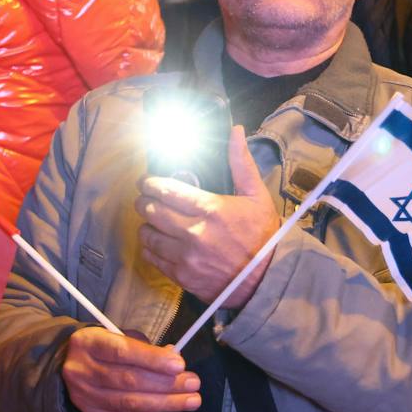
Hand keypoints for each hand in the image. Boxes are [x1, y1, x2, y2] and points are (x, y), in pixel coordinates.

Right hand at [60, 327, 199, 411]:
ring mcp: (84, 398)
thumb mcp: (119, 337)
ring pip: (130, 404)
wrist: (73, 369)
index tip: (179, 365)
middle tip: (193, 383)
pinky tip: (169, 405)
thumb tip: (174, 359)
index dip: (152, 359)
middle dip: (166, 384)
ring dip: (166, 403)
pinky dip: (152, 411)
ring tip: (191, 400)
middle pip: (128, 381)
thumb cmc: (105, 350)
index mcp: (87, 343)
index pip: (122, 351)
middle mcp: (80, 372)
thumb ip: (145, 347)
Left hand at [137, 126, 279, 306]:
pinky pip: (153, 259)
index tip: (146, 182)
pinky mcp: (182, 276)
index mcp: (210, 208)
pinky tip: (158, 243)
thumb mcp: (258, 195)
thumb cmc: (263, 235)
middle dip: (144, 202)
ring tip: (152, 221)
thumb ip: (241, 163)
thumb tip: (236, 131)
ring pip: (148, 236)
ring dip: (146, 226)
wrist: (267, 280)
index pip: (166, 190)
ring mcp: (186, 256)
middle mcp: (193, 232)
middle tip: (145, 199)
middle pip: (151, 211)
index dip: (150, 184)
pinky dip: (150, 249)